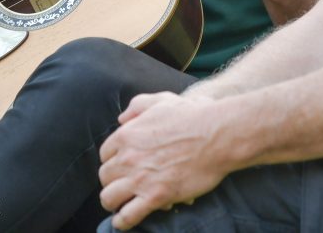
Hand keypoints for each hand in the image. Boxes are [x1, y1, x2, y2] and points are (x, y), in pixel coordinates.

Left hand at [98, 92, 233, 229]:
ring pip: (109, 198)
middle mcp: (128, 157)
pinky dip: (122, 221)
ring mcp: (141, 179)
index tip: (122, 165)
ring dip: (112, 201)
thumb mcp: (163, 100)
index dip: (114, 160)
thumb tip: (122, 119)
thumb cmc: (193, 115)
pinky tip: (123, 221)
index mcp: (128, 134)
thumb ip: (138, 105)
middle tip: (124, 183)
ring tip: (120, 203)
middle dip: (113, 180)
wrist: (217, 135)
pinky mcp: (156, 197)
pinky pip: (127, 217)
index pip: (105, 154)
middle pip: (105, 176)